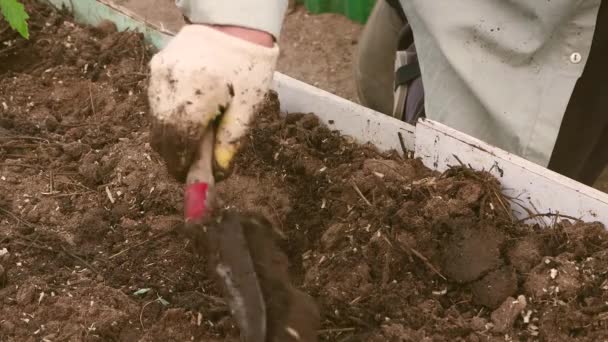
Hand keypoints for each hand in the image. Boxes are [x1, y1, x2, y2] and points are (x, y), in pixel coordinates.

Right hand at [148, 24, 278, 181]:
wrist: (232, 23)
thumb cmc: (248, 65)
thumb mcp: (248, 105)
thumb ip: (232, 139)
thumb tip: (219, 172)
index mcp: (196, 98)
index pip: (179, 144)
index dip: (181, 166)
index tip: (188, 179)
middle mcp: (170, 88)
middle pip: (162, 136)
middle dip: (173, 156)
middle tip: (189, 167)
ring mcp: (158, 77)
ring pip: (156, 121)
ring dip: (171, 137)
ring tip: (193, 139)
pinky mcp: (156, 68)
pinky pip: (157, 103)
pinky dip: (169, 117)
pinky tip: (189, 115)